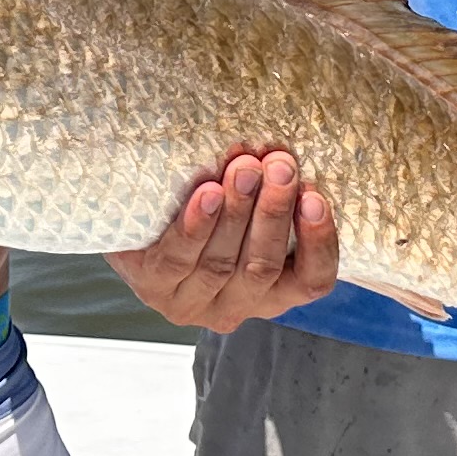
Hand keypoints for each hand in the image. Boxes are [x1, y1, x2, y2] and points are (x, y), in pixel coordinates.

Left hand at [108, 149, 341, 332]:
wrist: (137, 218)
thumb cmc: (206, 207)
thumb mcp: (250, 205)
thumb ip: (273, 191)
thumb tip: (289, 150)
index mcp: (273, 291)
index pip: (311, 281)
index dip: (319, 242)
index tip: (314, 196)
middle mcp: (237, 306)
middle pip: (263, 267)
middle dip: (273, 212)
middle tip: (280, 166)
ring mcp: (192, 304)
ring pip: (221, 263)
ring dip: (237, 213)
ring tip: (244, 169)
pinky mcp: (152, 288)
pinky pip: (177, 260)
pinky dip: (196, 226)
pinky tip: (207, 194)